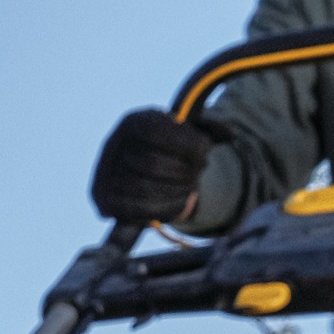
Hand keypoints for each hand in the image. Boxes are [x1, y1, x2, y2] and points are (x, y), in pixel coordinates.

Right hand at [91, 107, 217, 223]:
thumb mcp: (188, 130)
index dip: (187, 144)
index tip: (205, 153)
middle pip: (151, 163)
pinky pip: (133, 211)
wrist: (140, 167)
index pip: (158, 132)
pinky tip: (181, 203)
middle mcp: (112, 146)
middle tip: (197, 173)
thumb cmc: (170, 146)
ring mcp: (104, 174)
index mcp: (133, 122)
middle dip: (182, 172)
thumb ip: (209, 129)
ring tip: (191, 188)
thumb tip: (230, 134)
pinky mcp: (102, 199)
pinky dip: (162, 209)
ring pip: (142, 190)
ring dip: (175, 192)